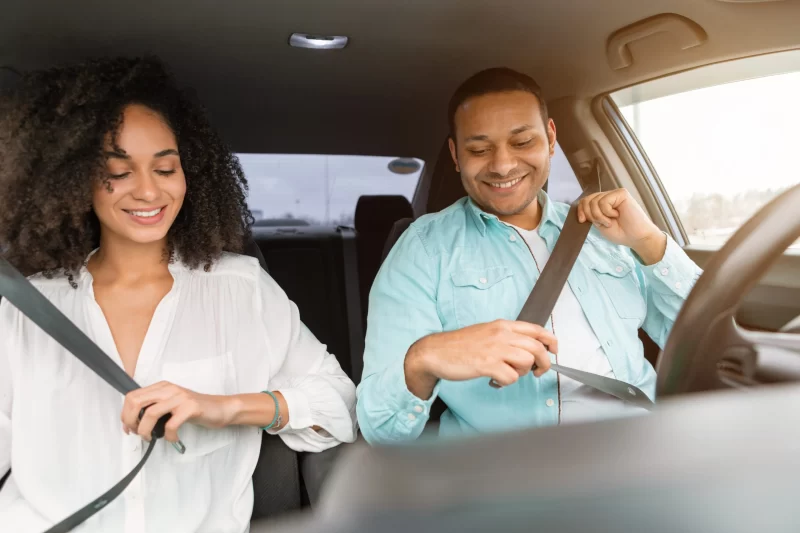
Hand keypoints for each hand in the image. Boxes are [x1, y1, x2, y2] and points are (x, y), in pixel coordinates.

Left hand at [121, 381, 232, 442]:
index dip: (125, 414)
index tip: (129, 428)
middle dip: (131, 421)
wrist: (221, 408)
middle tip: (138, 433)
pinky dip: (168, 436)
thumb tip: (133, 423)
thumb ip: (154, 408)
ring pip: (150, 413)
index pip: (132, 396)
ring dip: (145, 430)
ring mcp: (180, 397)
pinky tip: (172, 438)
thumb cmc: (195, 410)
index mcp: (162, 387)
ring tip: (151, 438)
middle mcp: (169, 389)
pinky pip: (171, 424)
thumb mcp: (171, 404)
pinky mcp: (191, 408)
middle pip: (136, 402)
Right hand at [405, 320, 557, 398]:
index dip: (551, 342)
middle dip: (543, 364)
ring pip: (526, 363)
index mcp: (502, 325)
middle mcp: (501, 334)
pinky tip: (494, 380)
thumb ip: (506, 338)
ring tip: (506, 374)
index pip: (537, 330)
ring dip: (520, 374)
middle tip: (536, 372)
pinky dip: (506, 383)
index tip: (554, 351)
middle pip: (537, 348)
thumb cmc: (459, 345)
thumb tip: (526, 349)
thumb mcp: (486, 333)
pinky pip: (510, 377)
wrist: (435, 351)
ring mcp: (494, 349)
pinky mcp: (487, 364)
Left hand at [577, 188, 666, 263]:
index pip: (584, 201)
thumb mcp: (599, 224)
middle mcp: (608, 196)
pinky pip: (604, 201)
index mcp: (602, 203)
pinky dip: (607, 212)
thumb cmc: (621, 232)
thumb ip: (591, 214)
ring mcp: (614, 194)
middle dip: (591, 215)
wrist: (636, 237)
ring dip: (600, 216)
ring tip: (611, 221)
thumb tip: (580, 206)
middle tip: (603, 223)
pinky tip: (617, 215)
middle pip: (587, 200)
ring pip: (594, 202)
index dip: (580, 210)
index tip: (582, 220)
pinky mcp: (621, 193)